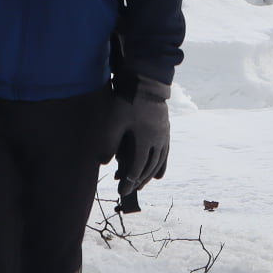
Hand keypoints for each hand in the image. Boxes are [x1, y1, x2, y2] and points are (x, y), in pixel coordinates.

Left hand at [111, 77, 170, 191]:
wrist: (146, 82)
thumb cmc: (127, 100)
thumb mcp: (114, 120)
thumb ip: (109, 142)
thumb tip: (106, 162)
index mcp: (146, 139)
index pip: (138, 167)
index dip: (130, 180)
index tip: (122, 190)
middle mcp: (159, 140)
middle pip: (150, 167)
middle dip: (139, 181)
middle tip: (129, 191)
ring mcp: (164, 135)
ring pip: (159, 162)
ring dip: (150, 176)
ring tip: (142, 185)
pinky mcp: (166, 130)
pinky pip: (166, 153)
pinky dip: (162, 166)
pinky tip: (159, 175)